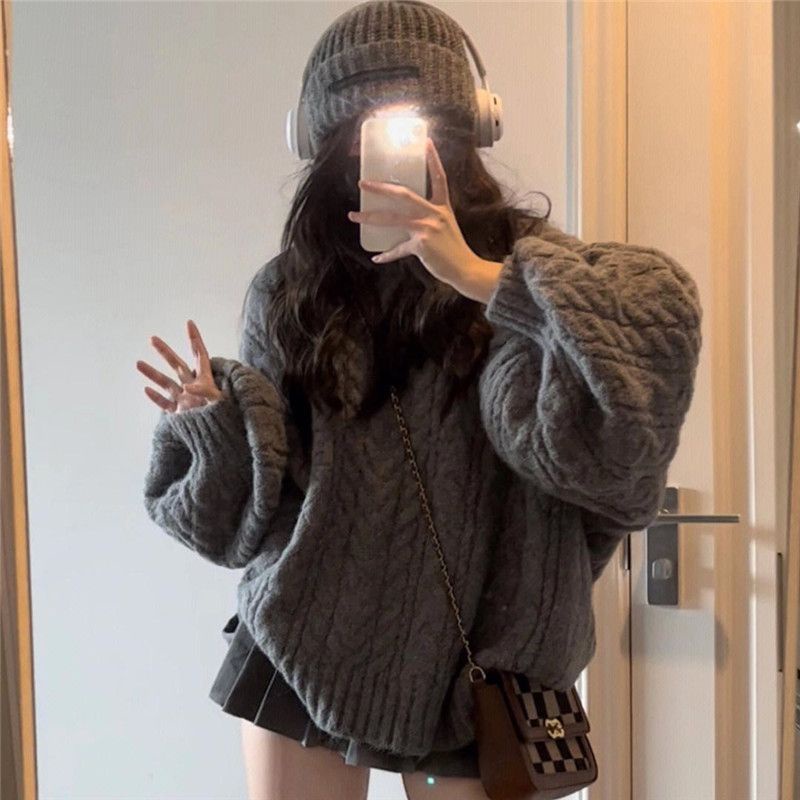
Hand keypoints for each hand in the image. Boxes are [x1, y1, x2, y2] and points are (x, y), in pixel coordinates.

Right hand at [136, 319, 223, 413]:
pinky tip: (146, 390)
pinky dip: (155, 398)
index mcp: (206, 380)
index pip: (200, 355)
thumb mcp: (216, 401)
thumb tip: (187, 387)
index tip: (189, 323)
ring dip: (152, 373)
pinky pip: (164, 404)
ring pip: (165, 383)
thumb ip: (203, 391)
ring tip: (138, 362)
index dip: (195, 339)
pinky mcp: (179, 413)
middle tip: (152, 338)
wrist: (220, 437)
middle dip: (165, 351)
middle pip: (177, 364)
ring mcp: (184, 399)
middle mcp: (193, 387)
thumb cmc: (223, 418)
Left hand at [347, 137, 485, 289]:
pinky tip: (376, 257)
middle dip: (381, 188)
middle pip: (404, 194)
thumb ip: (430, 218)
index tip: (426, 141)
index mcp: (443, 207)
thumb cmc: (454, 249)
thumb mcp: (446, 226)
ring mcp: (427, 228)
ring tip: (353, 216)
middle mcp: (434, 213)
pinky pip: (398, 249)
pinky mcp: (421, 245)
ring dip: (370, 217)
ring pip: (392, 219)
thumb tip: (407, 218)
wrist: (465, 269)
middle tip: (362, 183)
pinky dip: (387, 255)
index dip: (433, 159)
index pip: (439, 177)